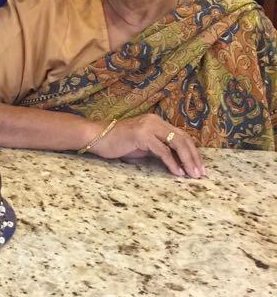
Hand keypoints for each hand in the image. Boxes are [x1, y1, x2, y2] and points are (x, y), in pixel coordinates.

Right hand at [91, 115, 205, 177]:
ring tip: (193, 174)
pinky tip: (177, 172)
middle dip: (194, 157)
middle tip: (200, 173)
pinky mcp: (142, 135)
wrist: (96, 137)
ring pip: (177, 142)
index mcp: (157, 122)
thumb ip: (158, 150)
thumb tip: (177, 163)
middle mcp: (155, 121)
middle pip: (183, 138)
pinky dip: (172, 163)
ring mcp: (148, 127)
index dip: (193, 152)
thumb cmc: (117, 144)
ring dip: (187, 160)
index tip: (199, 167)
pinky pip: (162, 150)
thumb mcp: (142, 146)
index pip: (182, 135)